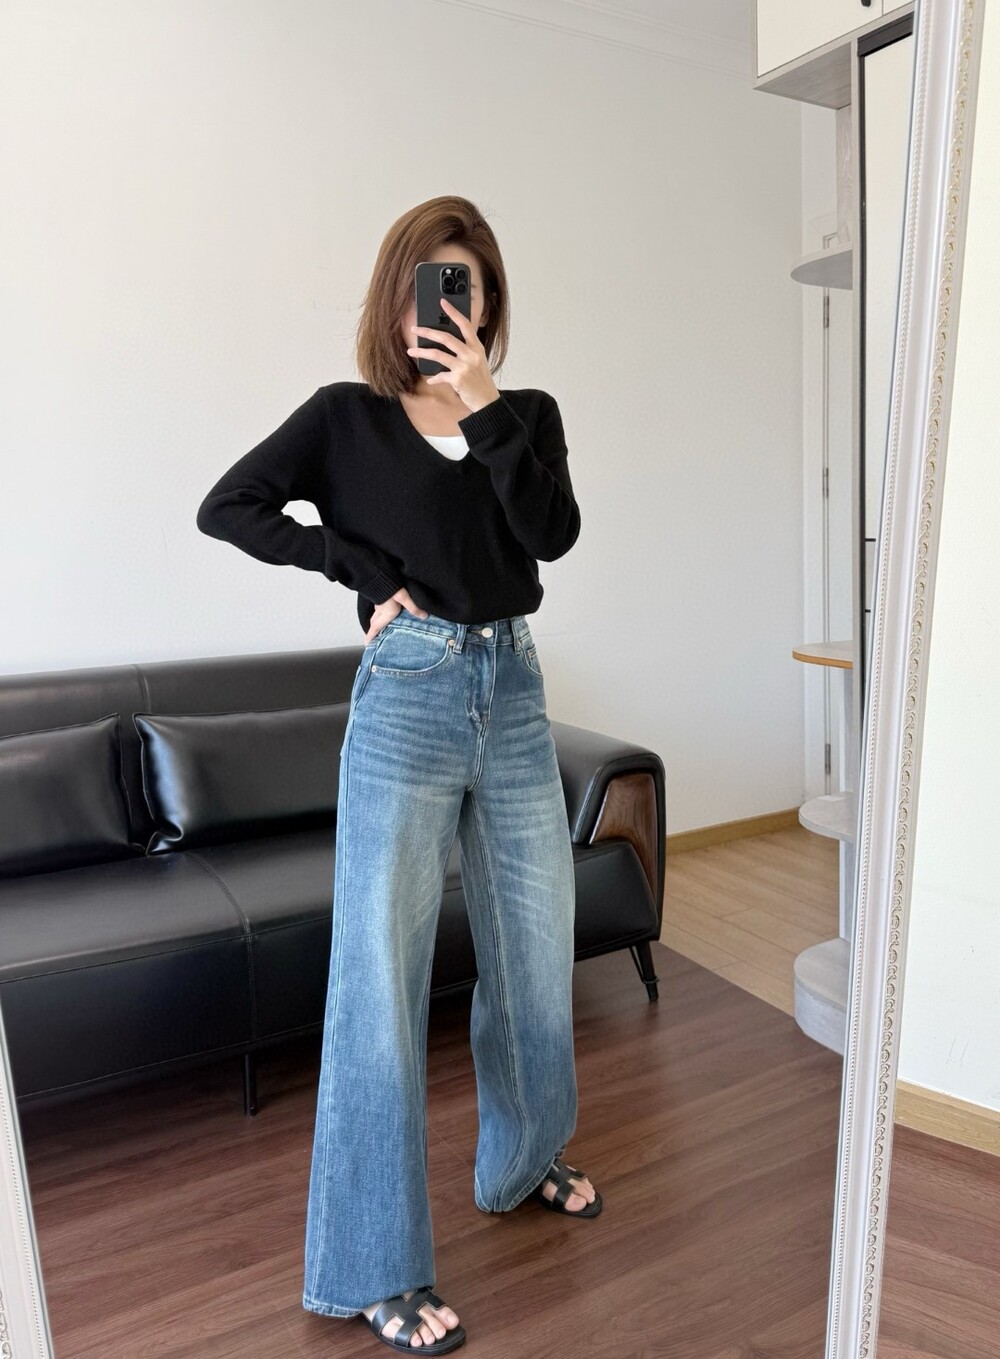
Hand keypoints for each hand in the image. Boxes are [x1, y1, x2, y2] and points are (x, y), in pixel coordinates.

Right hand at [364, 587, 427, 642]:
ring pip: (375, 614)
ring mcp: (378, 602)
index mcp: (386, 613)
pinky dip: (378, 612)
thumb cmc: (391, 585)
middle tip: (373, 637)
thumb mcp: (404, 597)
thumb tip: (424, 616)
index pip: (376, 627)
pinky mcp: (378, 595)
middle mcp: (380, 609)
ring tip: (380, 625)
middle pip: (374, 622)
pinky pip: (377, 607)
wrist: (381, 573)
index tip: (366, 644)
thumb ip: (413, 607)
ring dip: (376, 621)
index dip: (371, 636)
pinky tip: (384, 609)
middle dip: (373, 631)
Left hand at [406, 297, 500, 412]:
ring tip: (411, 352)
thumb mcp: (478, 361)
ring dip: (422, 353)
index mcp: (477, 347)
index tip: (443, 302)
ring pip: (438, 355)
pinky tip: (430, 379)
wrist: (487, 401)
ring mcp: (464, 367)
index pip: (465, 325)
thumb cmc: (480, 380)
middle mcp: (471, 354)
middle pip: (446, 338)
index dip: (453, 312)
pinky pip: (440, 375)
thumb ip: (466, 350)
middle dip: (428, 332)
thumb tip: (446, 342)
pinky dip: (434, 378)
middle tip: (415, 329)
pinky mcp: (457, 379)